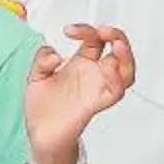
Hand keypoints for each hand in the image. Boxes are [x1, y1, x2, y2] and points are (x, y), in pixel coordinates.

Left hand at [26, 23, 132, 163]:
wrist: (41, 134)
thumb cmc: (43, 108)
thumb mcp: (36, 75)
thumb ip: (42, 59)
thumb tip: (54, 54)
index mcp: (81, 64)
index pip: (95, 39)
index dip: (86, 29)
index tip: (69, 30)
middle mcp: (94, 75)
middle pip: (119, 51)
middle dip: (116, 35)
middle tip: (103, 31)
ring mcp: (97, 89)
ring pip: (127, 71)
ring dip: (126, 56)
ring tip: (116, 45)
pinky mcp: (96, 104)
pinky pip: (115, 92)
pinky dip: (116, 80)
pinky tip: (108, 69)